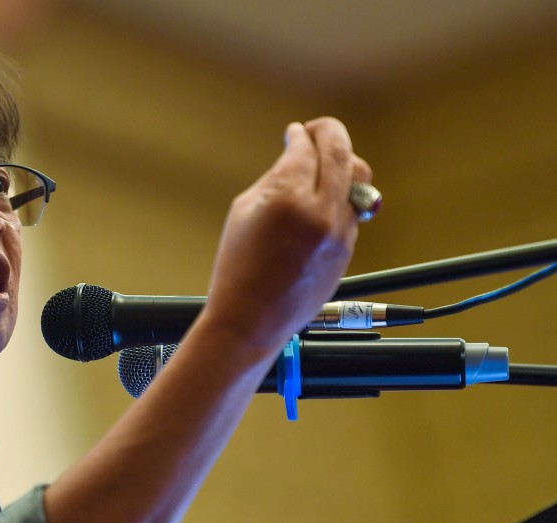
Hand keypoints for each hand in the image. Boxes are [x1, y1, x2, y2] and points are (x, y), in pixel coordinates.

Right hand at [202, 117, 372, 353]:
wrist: (251, 318)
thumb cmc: (238, 267)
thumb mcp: (244, 211)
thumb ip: (274, 178)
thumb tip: (295, 155)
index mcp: (287, 198)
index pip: (305, 148)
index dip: (299, 135)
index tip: (295, 133)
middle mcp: (320, 212)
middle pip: (341, 153)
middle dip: (330, 133)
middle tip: (318, 130)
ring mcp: (339, 232)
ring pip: (360, 179)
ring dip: (343, 163)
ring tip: (327, 163)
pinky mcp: (347, 249)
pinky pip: (353, 209)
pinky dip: (340, 196)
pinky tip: (321, 201)